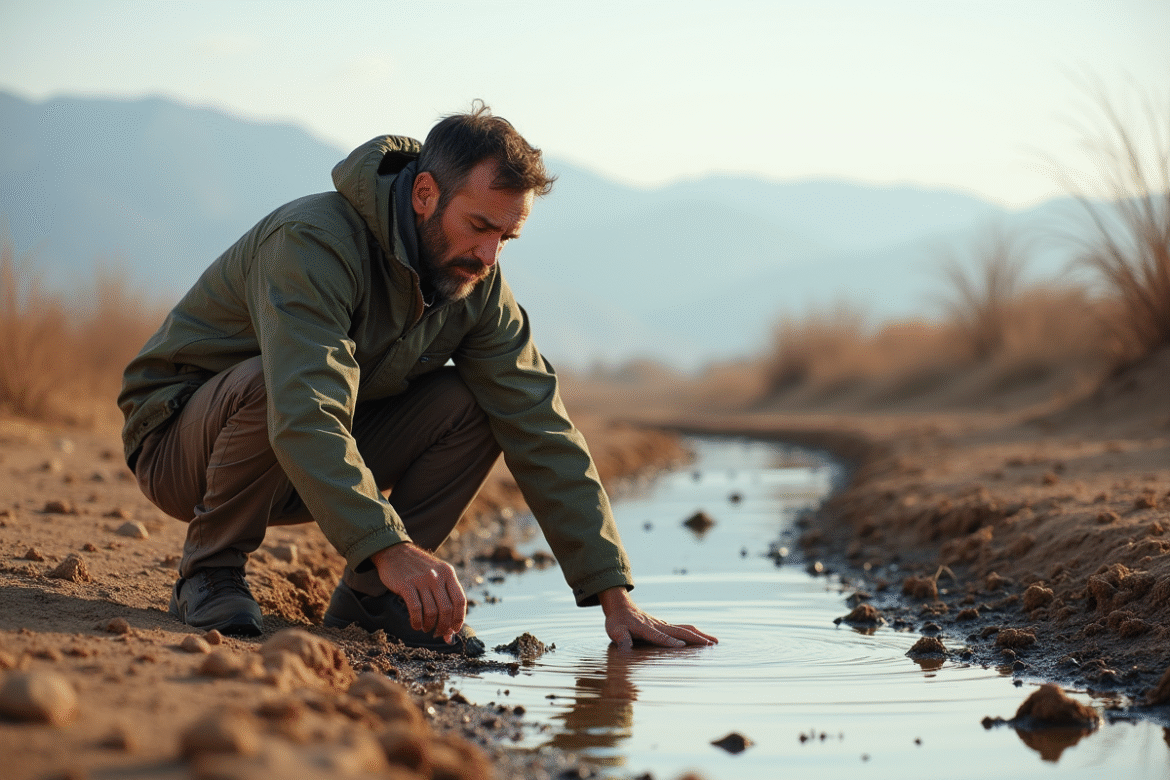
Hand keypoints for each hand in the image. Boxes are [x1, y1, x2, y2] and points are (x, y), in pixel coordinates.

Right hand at [370, 543, 466, 642]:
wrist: (395, 552)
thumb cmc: (418, 568)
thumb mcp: (437, 574)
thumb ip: (445, 596)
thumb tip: (450, 629)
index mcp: (448, 573)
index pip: (460, 600)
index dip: (459, 619)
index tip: (454, 630)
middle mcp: (437, 576)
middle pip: (447, 609)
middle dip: (443, 626)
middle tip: (438, 633)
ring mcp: (422, 580)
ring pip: (432, 612)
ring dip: (429, 625)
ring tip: (425, 628)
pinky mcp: (406, 585)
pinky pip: (416, 609)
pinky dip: (417, 621)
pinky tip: (415, 625)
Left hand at [598, 586, 717, 649]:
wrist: (621, 606)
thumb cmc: (617, 621)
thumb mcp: (615, 631)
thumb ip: (622, 640)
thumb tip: (625, 651)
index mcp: (647, 629)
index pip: (660, 637)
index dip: (670, 642)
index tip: (682, 646)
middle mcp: (658, 626)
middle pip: (680, 632)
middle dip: (696, 638)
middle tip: (712, 645)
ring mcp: (663, 625)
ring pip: (684, 629)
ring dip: (700, 635)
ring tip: (715, 642)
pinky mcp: (664, 626)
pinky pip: (682, 629)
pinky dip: (694, 633)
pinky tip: (702, 638)